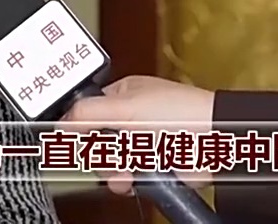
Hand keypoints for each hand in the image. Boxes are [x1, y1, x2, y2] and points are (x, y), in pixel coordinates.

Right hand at [60, 76, 216, 193]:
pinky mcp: (155, 167)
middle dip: (101, 154)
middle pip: (98, 142)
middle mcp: (131, 119)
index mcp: (123, 96)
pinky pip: (131, 179)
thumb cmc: (183, 111)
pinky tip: (136, 179)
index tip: (74, 142)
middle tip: (107, 157)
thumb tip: (58, 123)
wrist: (218, 140)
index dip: (80, 129)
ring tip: (124, 172)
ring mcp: (143, 144)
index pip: (87, 113)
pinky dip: (132, 182)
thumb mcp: (126, 107)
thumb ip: (87, 113)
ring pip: (113, 164)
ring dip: (115, 171)